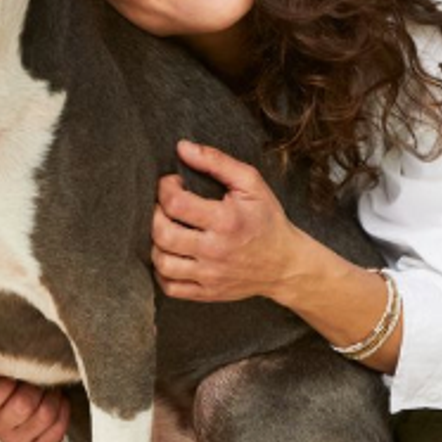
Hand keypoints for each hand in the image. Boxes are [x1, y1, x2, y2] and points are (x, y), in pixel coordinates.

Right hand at [0, 374, 70, 441]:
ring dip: (53, 397)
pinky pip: (56, 432)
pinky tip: (58, 404)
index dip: (10, 379)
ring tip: (51, 389)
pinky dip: (63, 413)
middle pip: (23, 405)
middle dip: (37, 386)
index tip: (19, 370)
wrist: (25, 398)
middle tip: (41, 377)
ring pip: (45, 416)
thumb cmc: (12, 379)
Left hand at [152, 139, 305, 302]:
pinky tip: (170, 254)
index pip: (175, 204)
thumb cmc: (267, 219)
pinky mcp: (207, 293)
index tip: (172, 183)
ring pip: (162, 263)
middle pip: (163, 234)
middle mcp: (215, 251)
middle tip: (164, 206)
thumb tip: (182, 147)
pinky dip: (161, 272)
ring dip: (156, 243)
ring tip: (166, 229)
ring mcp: (210, 276)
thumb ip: (216, 161)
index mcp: (226, 221)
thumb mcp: (251, 183)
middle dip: (155, 214)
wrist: (286, 264)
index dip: (165, 188)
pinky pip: (170, 287)